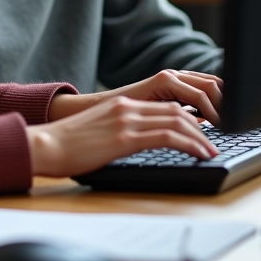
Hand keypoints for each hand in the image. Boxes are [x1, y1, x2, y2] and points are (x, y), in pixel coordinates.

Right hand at [26, 96, 218, 176]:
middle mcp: (127, 108)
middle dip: (202, 125)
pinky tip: (200, 154)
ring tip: (212, 151)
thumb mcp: (100, 133)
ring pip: (177, 120)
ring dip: (200, 136)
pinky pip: (167, 136)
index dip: (190, 117)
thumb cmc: (67, 146)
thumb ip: (121, 132)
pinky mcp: (124, 136)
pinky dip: (190, 144)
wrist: (45, 145)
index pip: (166, 106)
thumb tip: (139, 144)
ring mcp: (126, 120)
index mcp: (122, 106)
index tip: (203, 132)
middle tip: (215, 141)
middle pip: (177, 110)